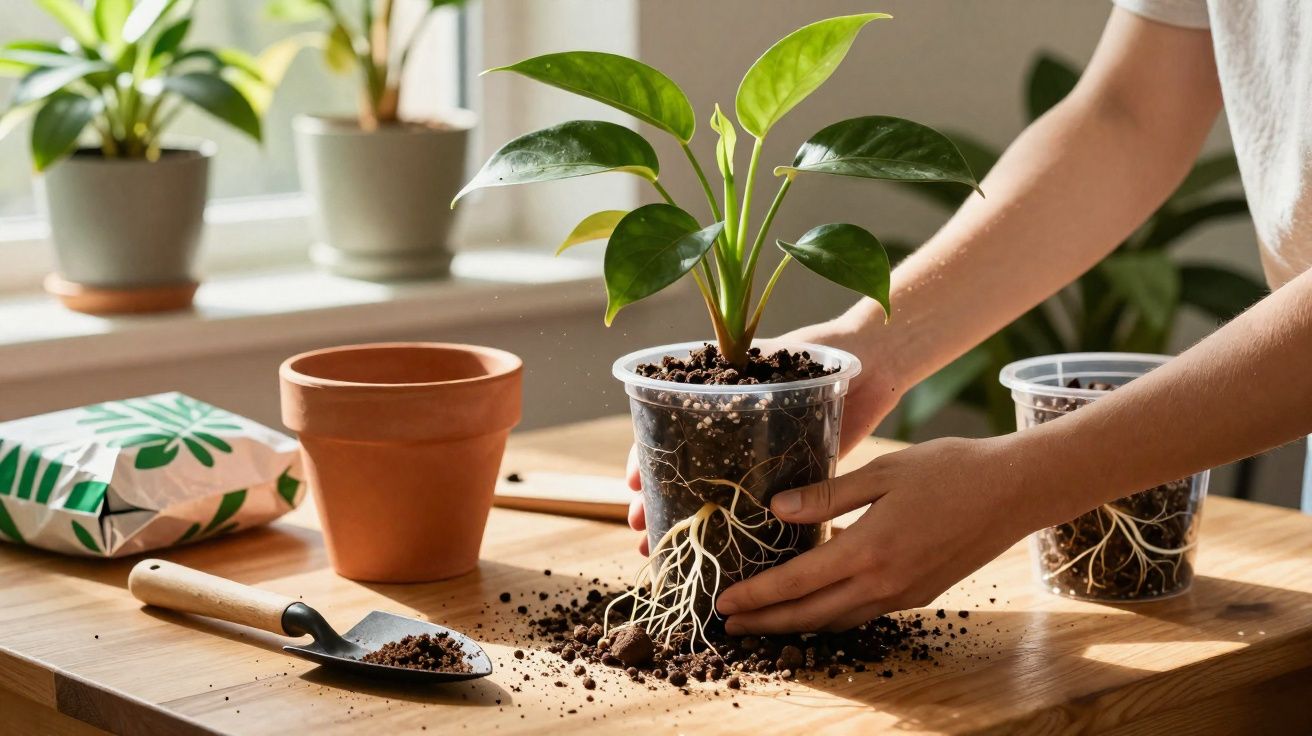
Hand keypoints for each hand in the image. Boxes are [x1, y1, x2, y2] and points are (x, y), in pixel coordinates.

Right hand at [625, 317, 901, 554]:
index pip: (667, 426)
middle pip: (680, 468)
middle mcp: (731, 429)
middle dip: (655, 498)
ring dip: (681, 520)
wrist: (877, 365)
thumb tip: (691, 390)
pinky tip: (714, 554)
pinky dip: (730, 532)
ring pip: (709, 494)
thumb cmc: (826, 350)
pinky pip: (752, 508)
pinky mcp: (788, 478)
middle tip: (640, 526)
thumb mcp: (775, 356)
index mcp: (719, 395)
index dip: (645, 453)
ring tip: (658, 548)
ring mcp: (756, 455)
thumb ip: (741, 374)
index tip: (635, 480)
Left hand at [715, 435, 1037, 633]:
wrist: (1015, 492)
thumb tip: (777, 510)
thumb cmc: (950, 470)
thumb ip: (828, 495)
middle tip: (729, 625)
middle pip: (811, 615)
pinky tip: (818, 604)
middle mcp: (883, 583)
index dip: (757, 596)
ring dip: (797, 625)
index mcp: (868, 550)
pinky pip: (864, 614)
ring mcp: (904, 594)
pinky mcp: (921, 594)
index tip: (723, 602)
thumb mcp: (883, 472)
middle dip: (766, 623)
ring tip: (765, 621)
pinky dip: (832, 616)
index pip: (797, 583)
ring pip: (838, 621)